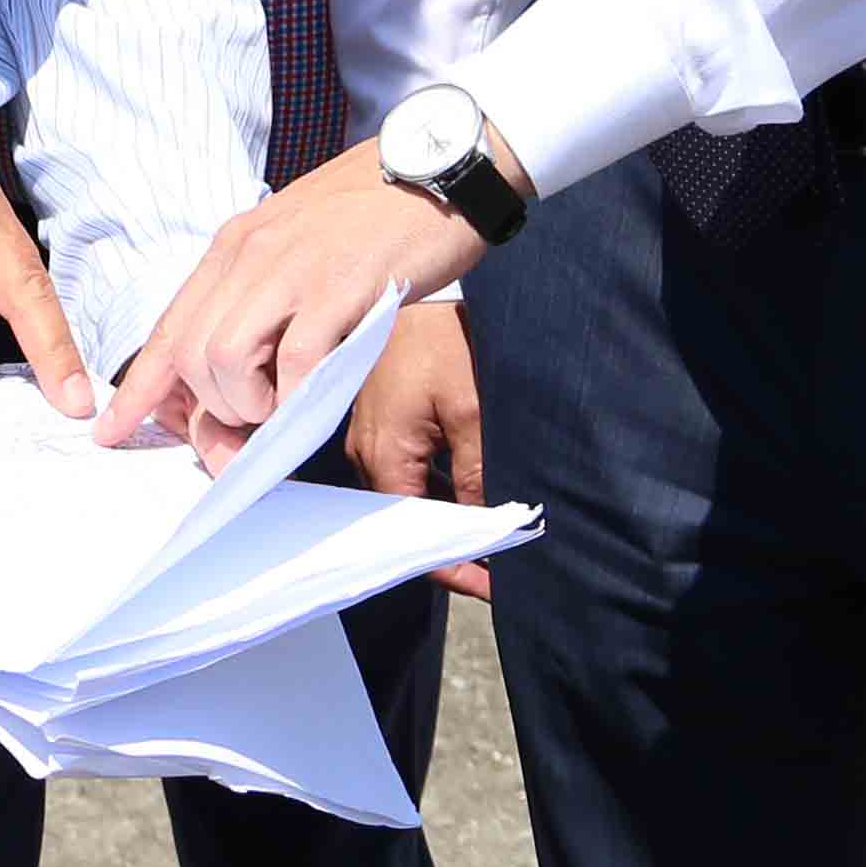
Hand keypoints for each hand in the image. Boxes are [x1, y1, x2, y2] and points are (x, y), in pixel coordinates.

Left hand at [103, 140, 503, 467]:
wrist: (437, 165)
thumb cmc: (372, 217)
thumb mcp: (296, 250)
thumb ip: (265, 306)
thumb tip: (243, 383)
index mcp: (234, 247)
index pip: (170, 327)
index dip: (138, 387)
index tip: (111, 428)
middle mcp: (250, 255)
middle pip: (190, 354)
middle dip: (208, 410)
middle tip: (245, 429)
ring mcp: (294, 268)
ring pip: (226, 360)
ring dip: (249, 405)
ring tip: (283, 405)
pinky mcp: (342, 285)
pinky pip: (296, 361)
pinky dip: (296, 397)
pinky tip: (313, 397)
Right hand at [344, 297, 501, 601]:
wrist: (415, 280)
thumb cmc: (444, 342)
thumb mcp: (473, 410)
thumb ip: (476, 476)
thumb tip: (486, 529)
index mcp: (381, 453)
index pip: (412, 535)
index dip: (454, 568)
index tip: (497, 586)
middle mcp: (364, 451)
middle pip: (404, 522)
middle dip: (451, 548)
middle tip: (501, 570)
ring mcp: (368, 435)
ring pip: (406, 497)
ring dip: (446, 517)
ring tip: (492, 538)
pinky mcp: (380, 420)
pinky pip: (405, 470)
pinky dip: (436, 489)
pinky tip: (470, 496)